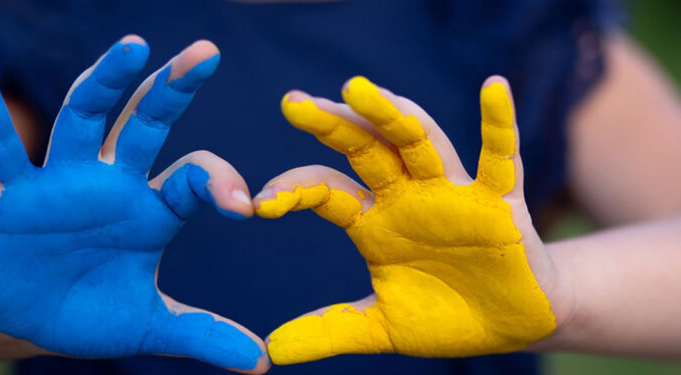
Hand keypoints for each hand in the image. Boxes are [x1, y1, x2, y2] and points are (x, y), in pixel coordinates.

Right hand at [0, 36, 268, 372]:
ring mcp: (63, 181)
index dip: (220, 183)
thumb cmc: (90, 311)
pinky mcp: (13, 192)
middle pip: (146, 123)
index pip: (194, 179)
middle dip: (173, 89)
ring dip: (104, 83)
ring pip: (84, 118)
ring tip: (133, 46)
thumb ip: (202, 335)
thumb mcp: (148, 326)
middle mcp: (114, 182)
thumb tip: (262, 362)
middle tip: (205, 53)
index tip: (244, 205)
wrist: (27, 317)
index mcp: (153, 210)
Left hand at [255, 76, 567, 363]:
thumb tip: (271, 351)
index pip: (326, 192)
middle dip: (332, 126)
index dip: (294, 192)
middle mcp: (406, 197)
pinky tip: (493, 87)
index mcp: (374, 221)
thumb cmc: (446, 316)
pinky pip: (500, 158)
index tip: (259, 204)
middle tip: (294, 103)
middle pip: (365, 149)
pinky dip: (499, 124)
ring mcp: (451, 193)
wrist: (510, 325)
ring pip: (419, 142)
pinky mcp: (499, 201)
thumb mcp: (382, 327)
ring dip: (391, 115)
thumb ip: (331, 331)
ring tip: (358, 88)